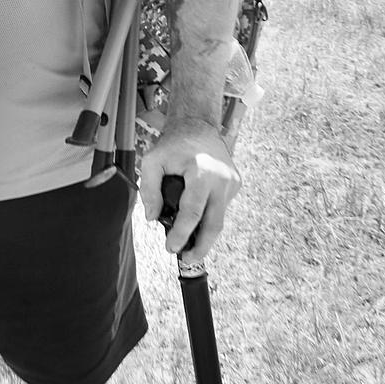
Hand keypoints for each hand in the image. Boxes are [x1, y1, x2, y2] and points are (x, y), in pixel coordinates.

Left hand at [140, 116, 241, 263]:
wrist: (199, 125)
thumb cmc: (174, 143)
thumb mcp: (152, 160)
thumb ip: (149, 189)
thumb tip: (152, 217)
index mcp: (202, 172)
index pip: (193, 212)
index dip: (182, 234)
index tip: (172, 247)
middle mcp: (222, 179)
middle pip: (214, 224)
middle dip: (201, 246)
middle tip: (187, 258)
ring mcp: (232, 183)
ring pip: (220, 218)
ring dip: (205, 235)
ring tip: (190, 246)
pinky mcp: (236, 184)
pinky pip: (221, 207)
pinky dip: (209, 216)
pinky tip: (197, 220)